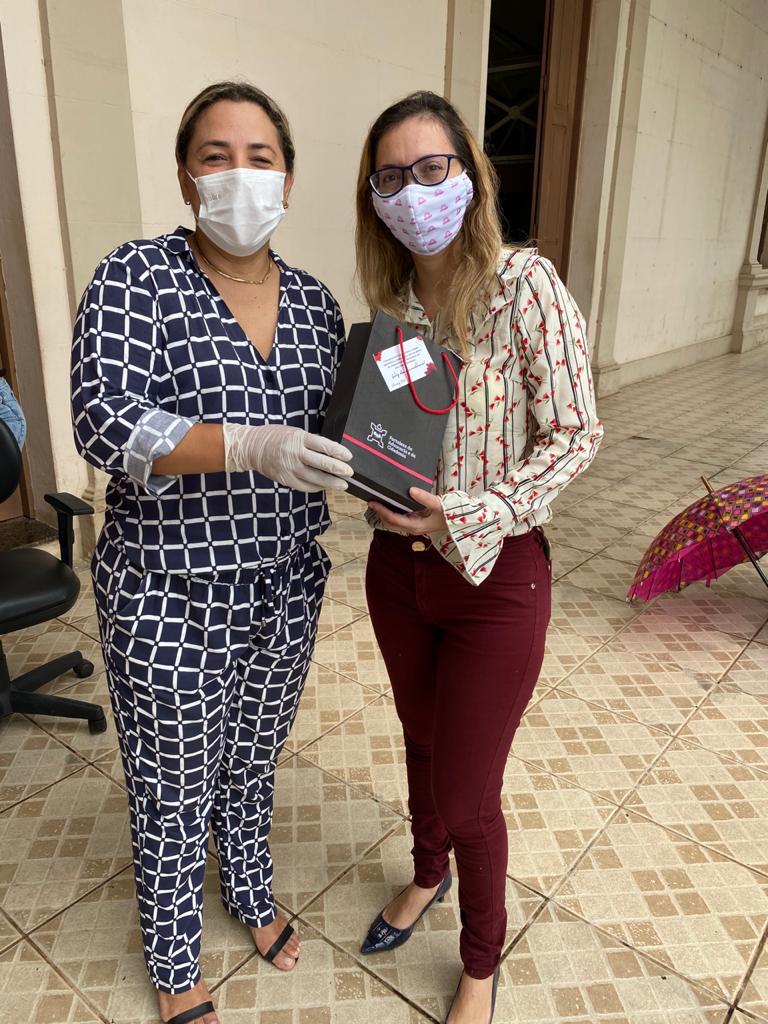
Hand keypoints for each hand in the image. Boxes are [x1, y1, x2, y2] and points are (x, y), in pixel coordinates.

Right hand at [223, 424, 352, 491]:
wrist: (252, 447)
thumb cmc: (276, 437)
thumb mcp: (295, 433)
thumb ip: (311, 442)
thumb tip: (331, 453)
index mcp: (299, 438)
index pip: (324, 445)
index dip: (338, 452)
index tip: (349, 457)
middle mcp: (295, 454)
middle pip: (322, 464)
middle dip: (338, 470)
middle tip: (349, 473)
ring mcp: (290, 468)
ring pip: (315, 478)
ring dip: (331, 483)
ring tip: (343, 485)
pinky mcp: (285, 479)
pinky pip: (305, 486)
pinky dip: (317, 487)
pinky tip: (324, 486)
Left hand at [368, 487, 447, 534]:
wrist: (460, 521)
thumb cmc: (449, 514)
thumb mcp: (438, 505)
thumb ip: (425, 498)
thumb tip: (411, 490)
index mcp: (415, 525)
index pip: (393, 519)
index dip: (382, 511)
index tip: (373, 502)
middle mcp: (412, 528)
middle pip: (390, 523)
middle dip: (379, 513)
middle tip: (372, 501)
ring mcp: (414, 526)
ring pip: (394, 523)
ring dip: (384, 514)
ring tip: (378, 503)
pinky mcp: (416, 522)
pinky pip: (400, 519)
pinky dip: (392, 513)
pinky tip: (391, 504)